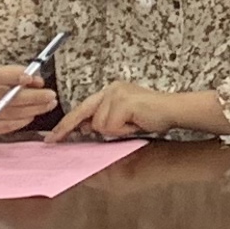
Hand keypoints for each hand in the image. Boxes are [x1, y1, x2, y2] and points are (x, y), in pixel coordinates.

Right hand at [0, 70, 55, 139]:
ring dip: (33, 109)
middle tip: (50, 95)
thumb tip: (38, 81)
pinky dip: (23, 120)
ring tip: (49, 104)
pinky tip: (33, 114)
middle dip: (32, 97)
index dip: (11, 76)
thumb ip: (18, 73)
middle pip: (5, 98)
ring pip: (10, 114)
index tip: (29, 78)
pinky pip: (7, 126)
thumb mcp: (0, 72)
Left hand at [50, 81, 214, 141]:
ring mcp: (117, 94)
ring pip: (99, 124)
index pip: (83, 108)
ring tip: (133, 125)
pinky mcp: (124, 101)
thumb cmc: (154, 116)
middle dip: (68, 127)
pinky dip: (123, 130)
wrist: (176, 111)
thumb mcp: (123, 120)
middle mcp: (111, 89)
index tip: (53, 136)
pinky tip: (136, 123)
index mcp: (110, 92)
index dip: (67, 123)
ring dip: (116, 131)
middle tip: (53, 139)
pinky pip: (111, 126)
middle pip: (84, 113)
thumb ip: (104, 122)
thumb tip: (84, 129)